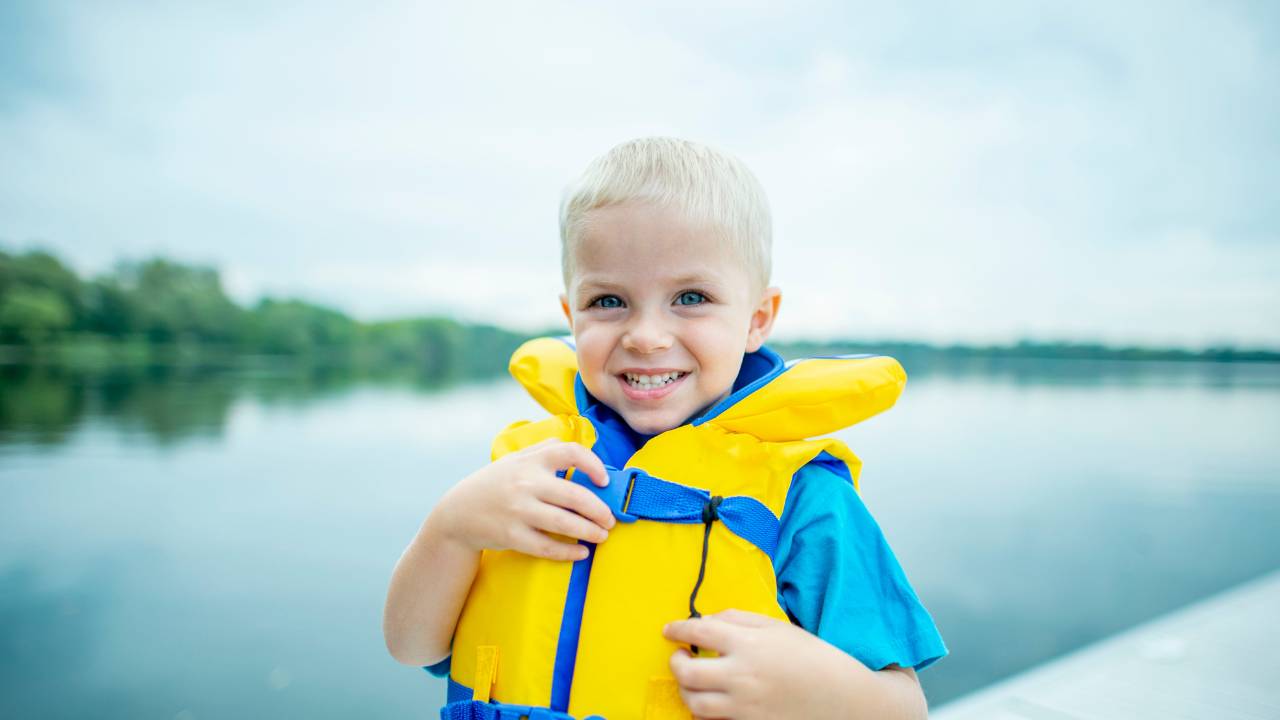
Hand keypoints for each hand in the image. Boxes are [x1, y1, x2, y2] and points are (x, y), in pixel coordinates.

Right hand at [431, 439, 614, 561]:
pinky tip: (582, 552)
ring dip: (590, 531)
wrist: (459, 512)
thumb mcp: (515, 459)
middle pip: (575, 495)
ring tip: (602, 535)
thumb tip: (577, 445)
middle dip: (599, 510)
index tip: (604, 481)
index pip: (570, 453)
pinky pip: (547, 546)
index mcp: (531, 460)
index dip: (594, 465)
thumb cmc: (495, 483)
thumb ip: (544, 449)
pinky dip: (568, 552)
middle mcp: (526, 482)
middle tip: (610, 519)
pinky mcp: (512, 535)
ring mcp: (518, 510)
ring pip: (564, 523)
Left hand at [663, 610, 908, 719]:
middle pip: (686, 672)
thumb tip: (708, 620)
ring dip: (686, 690)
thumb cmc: (812, 657)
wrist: (842, 698)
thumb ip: (739, 619)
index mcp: (747, 644)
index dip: (677, 628)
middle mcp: (740, 675)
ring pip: (694, 702)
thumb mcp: (778, 627)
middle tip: (679, 656)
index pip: (697, 631)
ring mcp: (743, 705)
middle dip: (675, 663)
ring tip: (693, 680)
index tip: (670, 629)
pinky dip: (704, 710)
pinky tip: (711, 699)